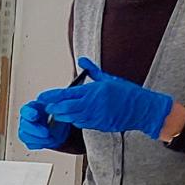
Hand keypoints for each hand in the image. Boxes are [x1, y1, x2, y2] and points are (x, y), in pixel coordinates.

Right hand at [18, 97, 71, 150]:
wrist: (61, 125)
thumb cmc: (57, 114)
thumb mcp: (58, 109)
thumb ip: (55, 109)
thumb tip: (53, 108)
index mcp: (32, 108)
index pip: (25, 110)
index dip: (29, 113)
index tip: (36, 115)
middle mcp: (27, 119)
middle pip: (23, 124)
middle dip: (35, 129)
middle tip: (47, 133)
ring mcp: (26, 130)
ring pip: (24, 135)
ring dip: (38, 139)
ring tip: (52, 139)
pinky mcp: (29, 140)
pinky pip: (30, 144)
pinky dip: (40, 144)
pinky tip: (49, 141)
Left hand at [41, 57, 175, 138]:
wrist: (142, 109)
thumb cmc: (127, 93)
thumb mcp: (108, 78)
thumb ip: (92, 70)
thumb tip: (81, 60)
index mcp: (92, 91)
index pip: (66, 94)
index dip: (51, 96)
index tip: (42, 97)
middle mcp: (91, 104)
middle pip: (64, 108)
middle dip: (54, 108)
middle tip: (48, 106)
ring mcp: (94, 116)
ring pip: (71, 118)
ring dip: (63, 115)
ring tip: (57, 112)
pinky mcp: (98, 125)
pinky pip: (81, 124)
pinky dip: (75, 120)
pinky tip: (74, 117)